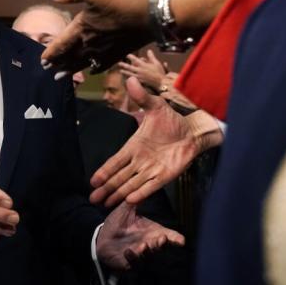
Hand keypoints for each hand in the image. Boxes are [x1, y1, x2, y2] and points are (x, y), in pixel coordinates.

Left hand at [40, 0, 152, 74]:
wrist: (154, 14)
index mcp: (82, 28)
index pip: (61, 44)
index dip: (50, 53)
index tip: (42, 60)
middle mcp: (91, 43)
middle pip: (70, 57)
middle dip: (58, 63)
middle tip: (48, 70)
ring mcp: (106, 50)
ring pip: (83, 63)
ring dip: (71, 70)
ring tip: (61, 77)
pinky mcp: (120, 52)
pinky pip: (102, 65)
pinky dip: (93, 69)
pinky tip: (92, 71)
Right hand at [91, 77, 220, 206]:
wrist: (192, 132)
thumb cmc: (172, 120)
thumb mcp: (156, 107)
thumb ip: (142, 97)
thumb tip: (130, 80)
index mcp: (134, 146)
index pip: (116, 161)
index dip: (105, 171)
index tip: (93, 181)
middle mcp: (139, 161)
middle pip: (120, 177)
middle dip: (107, 188)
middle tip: (93, 199)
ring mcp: (151, 170)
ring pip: (131, 184)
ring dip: (119, 194)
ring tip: (106, 204)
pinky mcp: (164, 176)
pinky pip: (150, 187)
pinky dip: (140, 193)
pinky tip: (130, 201)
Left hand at [95, 202, 184, 270]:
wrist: (101, 237)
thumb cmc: (117, 224)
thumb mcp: (126, 210)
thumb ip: (135, 200)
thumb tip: (144, 186)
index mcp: (150, 232)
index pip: (167, 236)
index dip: (175, 238)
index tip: (181, 240)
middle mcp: (147, 244)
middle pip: (158, 246)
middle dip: (160, 243)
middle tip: (162, 238)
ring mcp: (138, 254)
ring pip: (146, 255)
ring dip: (147, 251)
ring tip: (145, 245)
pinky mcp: (127, 262)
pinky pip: (131, 262)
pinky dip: (131, 257)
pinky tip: (128, 251)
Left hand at [118, 49, 166, 91]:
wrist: (161, 82)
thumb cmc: (159, 73)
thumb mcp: (156, 63)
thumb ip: (151, 56)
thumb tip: (149, 50)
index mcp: (143, 65)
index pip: (135, 60)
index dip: (130, 57)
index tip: (128, 55)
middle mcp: (140, 71)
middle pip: (129, 67)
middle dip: (124, 65)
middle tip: (119, 63)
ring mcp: (139, 77)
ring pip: (130, 74)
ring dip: (125, 72)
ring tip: (121, 71)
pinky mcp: (140, 82)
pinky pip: (133, 79)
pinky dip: (129, 78)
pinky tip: (127, 78)